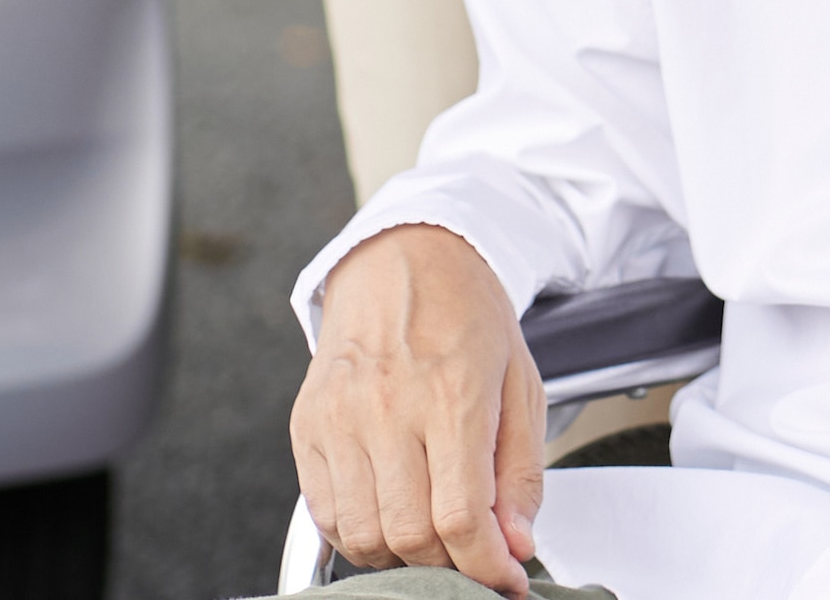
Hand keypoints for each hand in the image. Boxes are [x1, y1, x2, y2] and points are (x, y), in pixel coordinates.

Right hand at [291, 225, 546, 594]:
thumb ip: (521, 472)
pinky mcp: (308, 426)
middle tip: (471, 557)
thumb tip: (517, 543)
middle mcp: (388, 407)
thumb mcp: (520, 384)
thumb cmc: (466, 316)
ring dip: (402, 557)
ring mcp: (340, 418)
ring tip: (432, 536)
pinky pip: (327, 515)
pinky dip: (360, 536)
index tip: (505, 580)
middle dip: (449, 565)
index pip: (462, 516)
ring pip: (364, 535)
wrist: (404, 261)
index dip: (487, 566)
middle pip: (410, 535)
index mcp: (451, 393)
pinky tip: (391, 515)